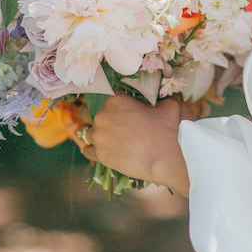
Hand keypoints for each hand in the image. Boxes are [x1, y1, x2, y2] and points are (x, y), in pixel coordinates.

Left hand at [74, 93, 198, 193]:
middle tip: (102, 119)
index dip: (98, 98)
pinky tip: (100, 149)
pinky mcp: (99, 155)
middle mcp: (101, 116)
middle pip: (83, 112)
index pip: (95, 93)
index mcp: (114, 99)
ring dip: (92, 132)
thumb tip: (169, 94)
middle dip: (90, 114)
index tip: (103, 102)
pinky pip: (86, 150)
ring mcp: (98, 137)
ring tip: (103, 136)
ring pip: (84, 132)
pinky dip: (92, 149)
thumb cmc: (168, 128)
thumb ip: (161, 98)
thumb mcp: (168, 105)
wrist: (167, 157)